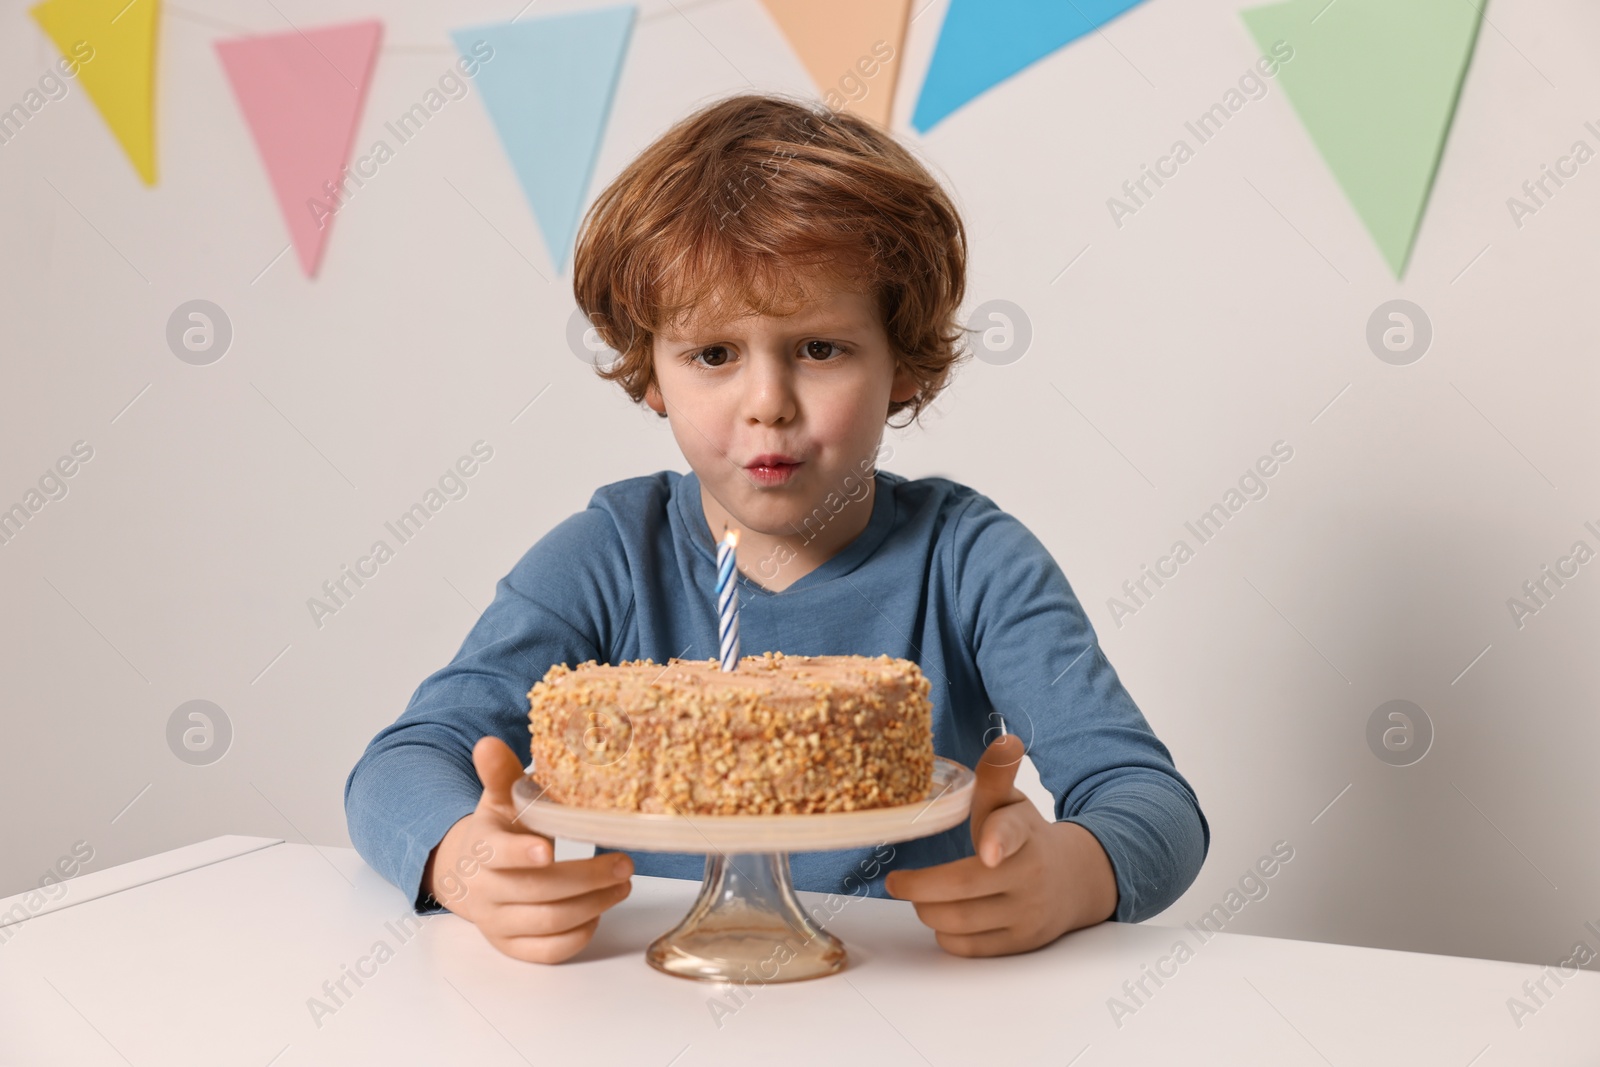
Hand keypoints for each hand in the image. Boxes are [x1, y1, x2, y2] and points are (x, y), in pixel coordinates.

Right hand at [422, 736, 633, 963]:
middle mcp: (485, 891)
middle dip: (586, 880)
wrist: (469, 873)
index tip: (548, 850)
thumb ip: (500, 774)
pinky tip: (598, 914)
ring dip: (592, 906)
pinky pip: (546, 951)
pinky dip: (577, 935)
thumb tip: (489, 743)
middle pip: (537, 892)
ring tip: (622, 884)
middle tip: (624, 864)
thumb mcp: (499, 799)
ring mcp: (497, 922)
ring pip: (547, 923)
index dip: (521, 854)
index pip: (498, 856)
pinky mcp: (511, 946)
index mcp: (482, 850)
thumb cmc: (498, 830)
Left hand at [884, 734, 1117, 955]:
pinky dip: (945, 934)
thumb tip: (1006, 739)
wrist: (1075, 881)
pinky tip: (942, 916)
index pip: (1010, 834)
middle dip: (918, 887)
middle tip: (896, 881)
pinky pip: (968, 948)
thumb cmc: (1028, 837)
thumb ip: (997, 776)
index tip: (988, 852)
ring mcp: (1028, 914)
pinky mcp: (1021, 944)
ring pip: (959, 922)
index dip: (998, 841)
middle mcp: (1030, 876)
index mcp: (1024, 834)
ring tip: (919, 896)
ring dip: (927, 910)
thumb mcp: (1013, 803)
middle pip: (962, 888)